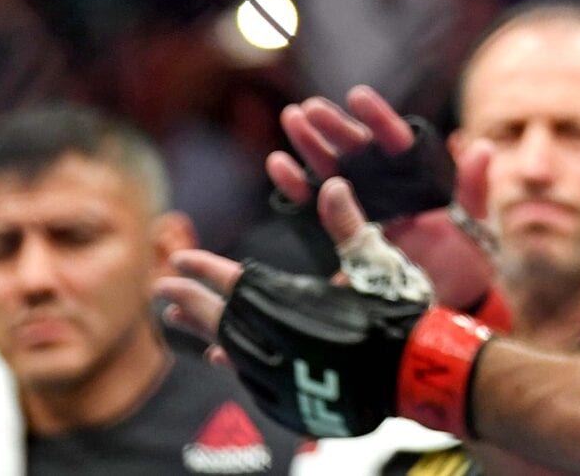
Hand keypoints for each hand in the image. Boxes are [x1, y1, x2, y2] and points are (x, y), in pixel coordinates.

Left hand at [163, 249, 481, 439]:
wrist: (415, 372)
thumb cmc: (398, 312)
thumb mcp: (374, 262)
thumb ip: (347, 225)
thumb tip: (332, 184)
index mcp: (292, 305)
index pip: (236, 283)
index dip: (205, 269)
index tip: (180, 258)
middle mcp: (277, 341)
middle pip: (222, 317)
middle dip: (191, 298)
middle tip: (164, 287)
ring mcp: (279, 373)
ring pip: (229, 348)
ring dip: (203, 329)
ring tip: (177, 316)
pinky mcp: (289, 396)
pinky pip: (248, 376)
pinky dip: (231, 360)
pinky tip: (219, 356)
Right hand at [271, 87, 499, 311]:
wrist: (445, 313)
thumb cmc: (466, 264)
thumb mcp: (475, 226)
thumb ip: (473, 189)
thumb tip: (482, 147)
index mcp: (417, 179)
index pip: (396, 142)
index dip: (377, 118)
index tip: (356, 96)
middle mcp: (388, 188)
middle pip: (357, 151)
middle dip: (334, 128)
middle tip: (309, 107)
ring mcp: (363, 209)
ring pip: (332, 170)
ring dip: (310, 146)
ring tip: (291, 119)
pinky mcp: (343, 235)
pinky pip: (314, 206)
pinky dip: (296, 185)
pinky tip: (279, 165)